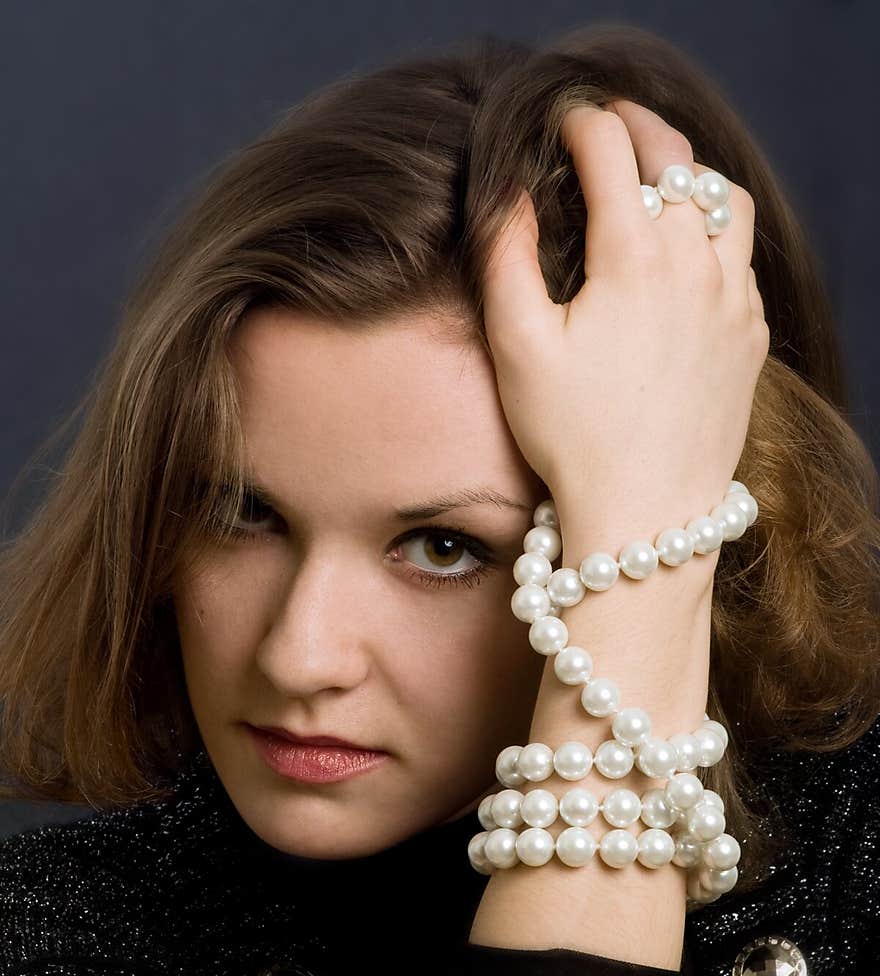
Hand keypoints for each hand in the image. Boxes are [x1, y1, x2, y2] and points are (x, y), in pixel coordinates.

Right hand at [481, 100, 769, 534]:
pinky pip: (743, 259)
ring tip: (658, 183)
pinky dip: (716, 235)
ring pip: (725, 203)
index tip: (562, 123)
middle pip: (678, 163)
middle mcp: (696, 266)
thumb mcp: (518, 346)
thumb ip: (506, 257)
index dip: (582, 125)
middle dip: (639, 130)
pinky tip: (688, 255)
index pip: (612, 154)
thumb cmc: (574, 437)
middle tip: (610, 123)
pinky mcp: (750, 336)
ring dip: (690, 178)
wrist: (647, 513)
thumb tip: (511, 194)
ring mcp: (733, 301)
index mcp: (634, 258)